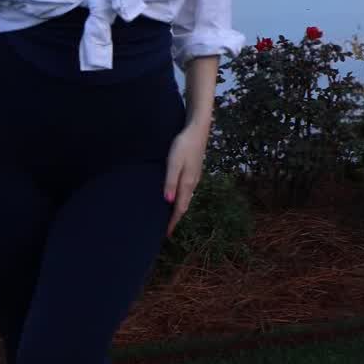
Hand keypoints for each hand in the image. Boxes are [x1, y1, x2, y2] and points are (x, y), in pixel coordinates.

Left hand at [163, 121, 209, 235]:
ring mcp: (195, 177)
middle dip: (175, 218)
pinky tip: (175, 195)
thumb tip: (167, 202)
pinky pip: (187, 190)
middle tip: (166, 228)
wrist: (198, 129)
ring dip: (178, 208)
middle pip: (184, 205)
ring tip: (169, 215)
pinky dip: (181, 197)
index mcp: (187, 183)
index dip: (173, 221)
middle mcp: (192, 183)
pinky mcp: (194, 171)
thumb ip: (170, 181)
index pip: (179, 208)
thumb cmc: (183, 145)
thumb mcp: (174, 162)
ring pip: (186, 198)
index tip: (166, 234)